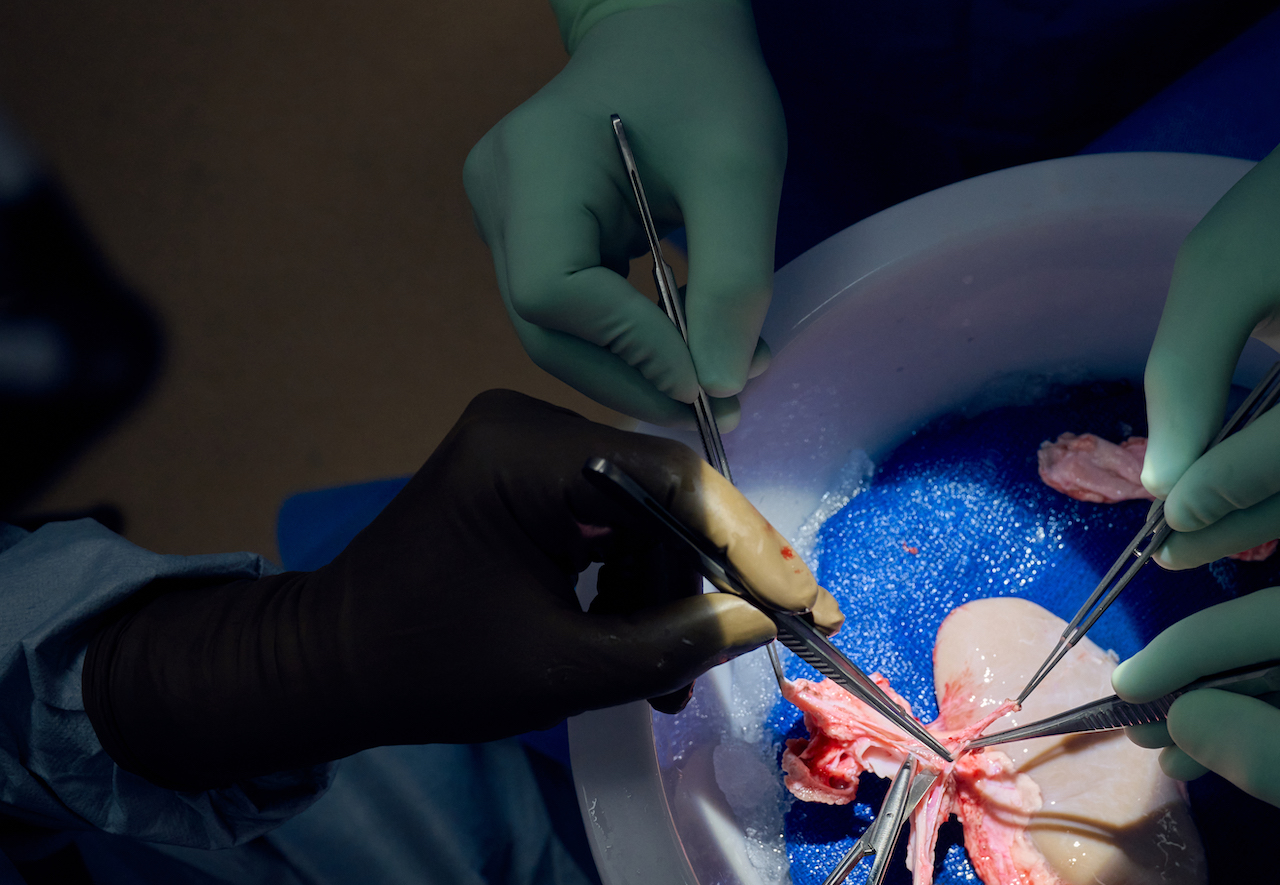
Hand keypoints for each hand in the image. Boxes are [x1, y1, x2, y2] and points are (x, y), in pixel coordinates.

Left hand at [84, 389, 840, 790]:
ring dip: (672, 599)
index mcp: (527, 451)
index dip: (748, 545)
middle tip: (770, 641)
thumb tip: (763, 622)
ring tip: (677, 686)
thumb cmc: (428, 668)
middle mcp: (532, 427)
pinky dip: (634, 592)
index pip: (672, 479)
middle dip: (712, 580)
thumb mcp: (563, 670)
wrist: (323, 670)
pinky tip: (646, 658)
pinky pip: (612, 529)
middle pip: (666, 496)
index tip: (804, 605)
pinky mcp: (527, 485)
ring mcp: (528, 453)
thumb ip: (672, 644)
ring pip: (646, 519)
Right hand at [464, 2, 782, 425]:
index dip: (629, 350)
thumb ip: (733, 280)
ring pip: (557, 336)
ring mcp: (502, 222)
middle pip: (546, 331)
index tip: (709, 384)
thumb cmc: (704, 82)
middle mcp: (497, 199)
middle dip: (634, 381)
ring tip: (717, 386)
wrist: (667, 33)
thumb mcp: (739, 172)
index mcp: (532, 167)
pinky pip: (572, 317)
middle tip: (721, 410)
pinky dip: (631, 346)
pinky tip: (689, 350)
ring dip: (636, 373)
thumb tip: (721, 387)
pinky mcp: (527, 241)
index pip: (556, 292)